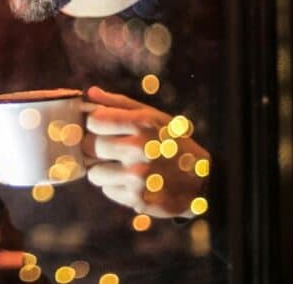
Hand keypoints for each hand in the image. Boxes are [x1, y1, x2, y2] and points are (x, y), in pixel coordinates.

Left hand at [82, 86, 209, 217]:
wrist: (203, 182)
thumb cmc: (173, 143)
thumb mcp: (154, 116)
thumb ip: (119, 103)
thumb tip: (90, 93)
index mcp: (142, 124)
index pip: (94, 121)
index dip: (93, 124)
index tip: (100, 128)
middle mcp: (139, 149)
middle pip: (89, 146)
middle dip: (95, 148)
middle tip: (110, 149)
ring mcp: (137, 176)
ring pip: (94, 173)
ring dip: (104, 171)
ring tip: (123, 167)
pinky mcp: (137, 199)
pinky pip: (107, 190)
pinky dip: (116, 187)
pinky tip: (133, 182)